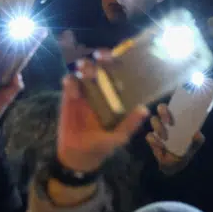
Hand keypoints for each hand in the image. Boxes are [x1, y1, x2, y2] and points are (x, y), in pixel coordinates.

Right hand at [56, 56, 149, 174]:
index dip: (118, 62)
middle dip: (100, 57)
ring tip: (85, 70)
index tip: (117, 56)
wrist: (78, 155)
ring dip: (84, 66)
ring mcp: (84, 91)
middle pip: (100, 66)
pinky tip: (73, 93)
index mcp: (114, 95)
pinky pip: (68, 82)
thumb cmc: (101, 145)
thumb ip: (129, 124)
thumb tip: (144, 110)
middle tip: (99, 56)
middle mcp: (100, 90)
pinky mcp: (68, 97)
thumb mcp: (118, 137)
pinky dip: (70, 82)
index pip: (118, 73)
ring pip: (83, 71)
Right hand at [146, 103, 203, 174]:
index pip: (175, 104)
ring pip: (154, 119)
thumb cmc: (186, 148)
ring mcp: (158, 128)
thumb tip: (197, 134)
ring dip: (159, 127)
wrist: (176, 164)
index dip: (175, 102)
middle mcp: (167, 119)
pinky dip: (154, 140)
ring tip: (165, 137)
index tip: (177, 108)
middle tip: (169, 121)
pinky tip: (160, 146)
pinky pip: (149, 136)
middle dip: (164, 111)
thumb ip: (198, 139)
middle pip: (161, 108)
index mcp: (178, 117)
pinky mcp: (152, 138)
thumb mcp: (195, 144)